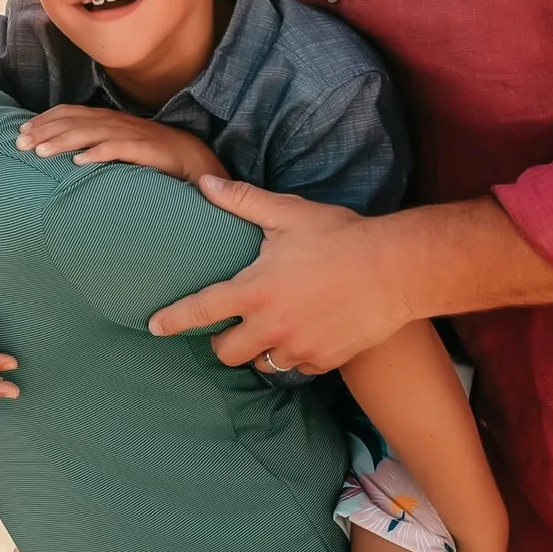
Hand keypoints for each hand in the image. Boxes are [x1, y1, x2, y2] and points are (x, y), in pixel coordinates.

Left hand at [15, 105, 224, 182]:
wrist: (198, 161)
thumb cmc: (155, 157)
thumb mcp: (120, 148)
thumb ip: (96, 146)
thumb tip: (65, 155)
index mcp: (110, 120)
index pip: (71, 113)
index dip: (46, 120)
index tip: (22, 132)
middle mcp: (118, 123)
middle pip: (75, 121)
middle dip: (45, 130)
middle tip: (20, 143)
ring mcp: (134, 135)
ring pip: (92, 133)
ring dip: (64, 141)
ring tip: (40, 153)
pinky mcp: (149, 150)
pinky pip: (121, 150)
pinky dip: (99, 154)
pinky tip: (80, 163)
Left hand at [147, 177, 409, 371]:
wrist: (398, 269)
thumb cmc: (341, 236)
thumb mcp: (288, 213)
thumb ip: (242, 202)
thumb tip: (205, 184)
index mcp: (255, 291)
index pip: (200, 311)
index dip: (172, 321)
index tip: (154, 327)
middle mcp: (272, 326)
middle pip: (225, 352)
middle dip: (222, 341)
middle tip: (231, 324)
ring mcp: (299, 347)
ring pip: (261, 364)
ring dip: (259, 349)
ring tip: (271, 327)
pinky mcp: (325, 361)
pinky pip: (296, 367)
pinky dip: (294, 354)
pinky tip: (304, 333)